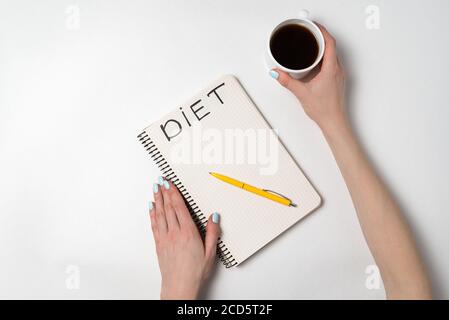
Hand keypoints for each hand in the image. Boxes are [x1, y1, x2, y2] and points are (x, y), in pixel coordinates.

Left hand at [149, 177, 219, 299]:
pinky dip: (152, 214)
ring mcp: (165, 238)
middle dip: (164, 192)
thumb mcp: (210, 253)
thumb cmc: (195, 273)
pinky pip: (154, 225)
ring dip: (157, 200)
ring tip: (155, 189)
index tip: (170, 183)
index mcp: (188, 233)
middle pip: (168, 207)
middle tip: (161, 180)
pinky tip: (151, 208)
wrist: (179, 287)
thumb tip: (214, 217)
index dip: (173, 193)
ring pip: (159, 214)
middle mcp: (174, 233)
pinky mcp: (159, 244)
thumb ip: (212, 232)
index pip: (179, 207)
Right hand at [271, 23, 346, 133]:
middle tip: (309, 34)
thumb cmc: (324, 110)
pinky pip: (332, 63)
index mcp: (331, 69)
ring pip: (332, 55)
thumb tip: (277, 73)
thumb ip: (287, 81)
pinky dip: (324, 59)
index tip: (314, 27)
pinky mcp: (337, 80)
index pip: (330, 43)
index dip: (322, 31)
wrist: (334, 122)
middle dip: (320, 38)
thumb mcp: (301, 93)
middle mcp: (338, 70)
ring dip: (322, 49)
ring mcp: (339, 75)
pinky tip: (314, 63)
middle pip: (331, 47)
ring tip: (310, 46)